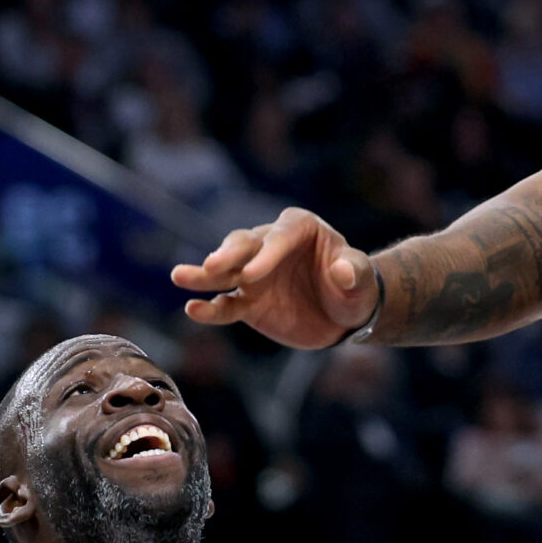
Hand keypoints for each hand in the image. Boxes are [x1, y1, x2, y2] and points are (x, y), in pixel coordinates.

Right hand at [171, 207, 376, 349]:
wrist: (344, 315)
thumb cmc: (355, 288)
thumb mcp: (362, 281)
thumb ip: (356, 272)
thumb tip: (343, 269)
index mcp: (299, 227)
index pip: (279, 237)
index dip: (266, 255)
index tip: (251, 275)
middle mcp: (269, 244)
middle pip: (243, 244)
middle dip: (228, 254)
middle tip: (213, 266)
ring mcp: (254, 273)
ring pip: (225, 270)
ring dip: (204, 274)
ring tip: (179, 276)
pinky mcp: (247, 301)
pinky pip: (226, 304)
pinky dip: (210, 308)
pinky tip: (193, 309)